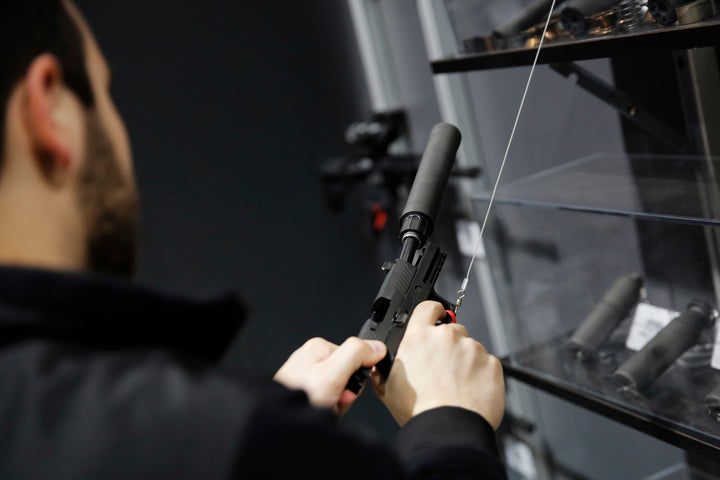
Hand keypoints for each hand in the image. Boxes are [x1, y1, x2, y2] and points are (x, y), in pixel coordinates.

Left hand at [274, 336, 386, 415]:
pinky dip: (326, 410)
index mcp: (319, 347)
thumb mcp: (333, 374)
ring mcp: (305, 377)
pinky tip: (318, 414)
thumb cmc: (299, 398)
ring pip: (337, 391)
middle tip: (334, 402)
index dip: (357, 377)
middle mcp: (311, 359)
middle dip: (345, 394)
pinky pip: (325, 401)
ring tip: (324, 410)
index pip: (355, 357)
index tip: (348, 388)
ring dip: (336, 405)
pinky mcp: (302, 393)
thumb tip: (376, 347)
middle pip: (347, 375)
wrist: (278, 426)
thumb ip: (356, 355)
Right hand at [372, 301, 504, 427]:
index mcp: (419, 337)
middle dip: (448, 346)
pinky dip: (481, 374)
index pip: (427, 307)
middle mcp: (447, 336)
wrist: (448, 431)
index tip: (435, 317)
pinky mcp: (492, 363)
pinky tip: (470, 391)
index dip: (432, 312)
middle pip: (451, 330)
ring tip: (456, 385)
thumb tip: (380, 366)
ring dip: (465, 361)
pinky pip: (487, 363)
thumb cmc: (418, 411)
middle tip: (442, 369)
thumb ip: (384, 368)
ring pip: (470, 348)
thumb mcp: (387, 387)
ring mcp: (472, 348)